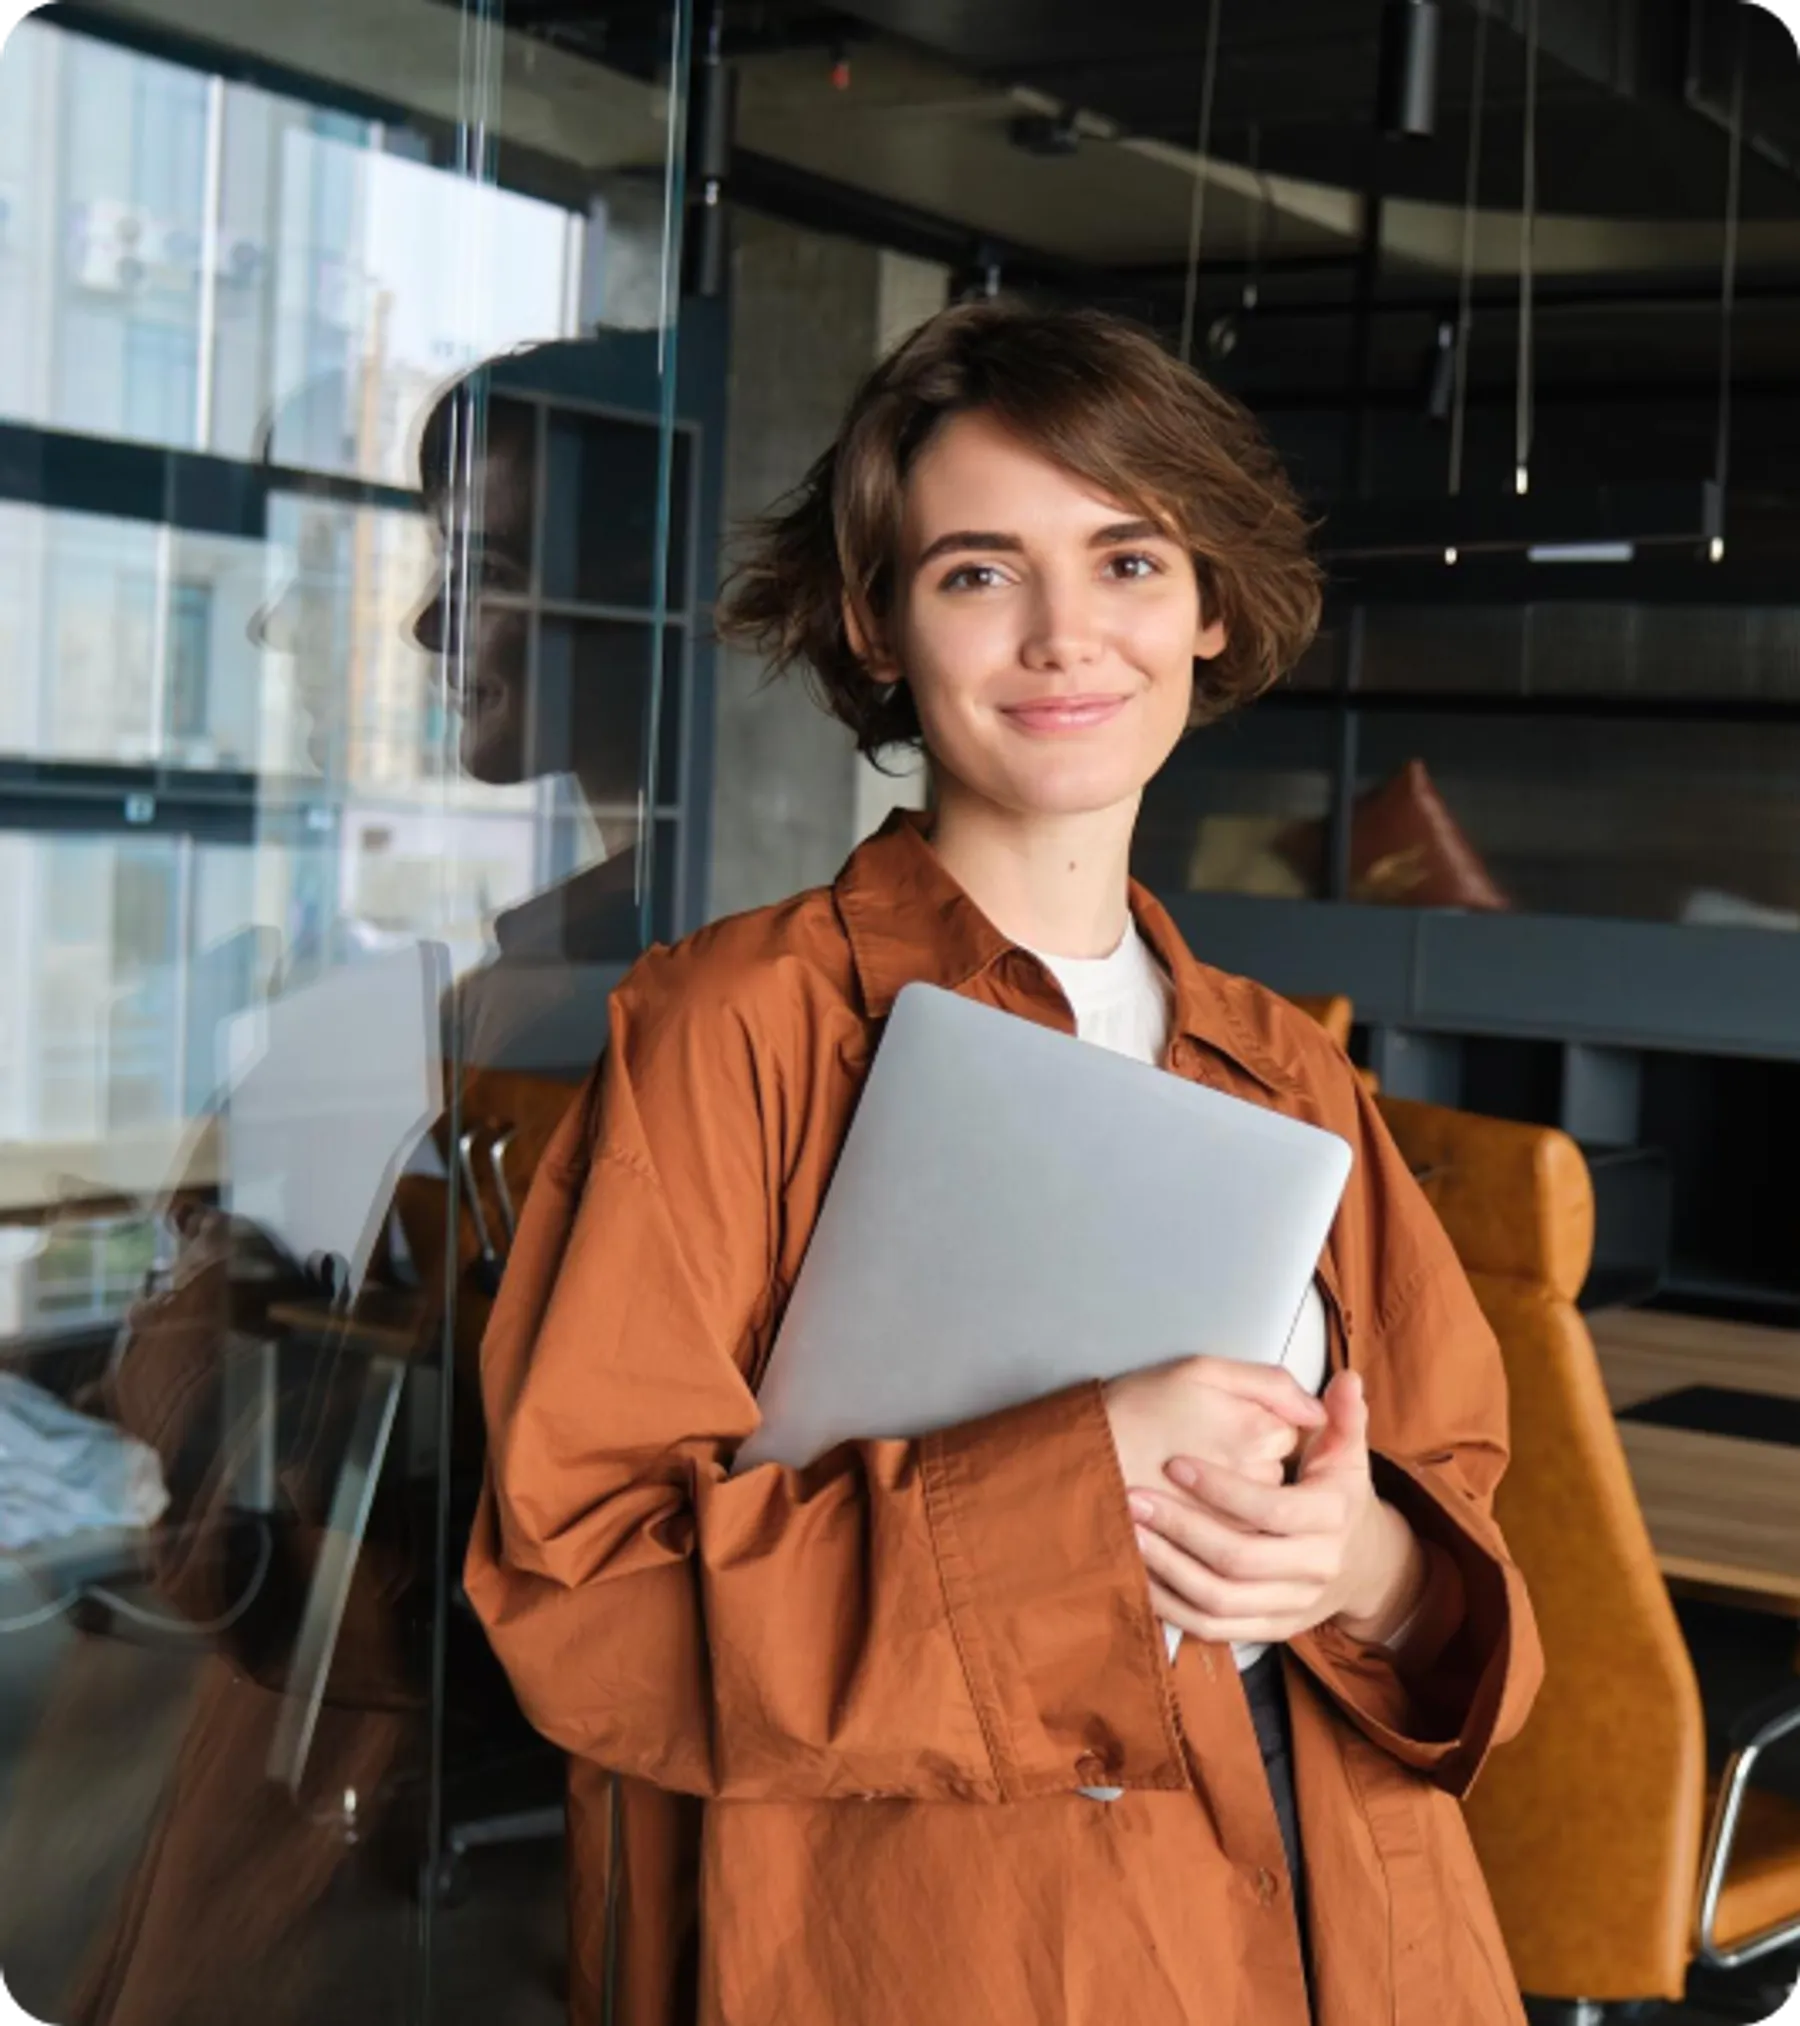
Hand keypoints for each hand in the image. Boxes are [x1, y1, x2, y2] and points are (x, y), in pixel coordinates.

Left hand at [1125, 1368, 1428, 1646]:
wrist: (1363, 1565)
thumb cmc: (1339, 1496)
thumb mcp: (1347, 1454)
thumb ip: (1343, 1415)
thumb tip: (1347, 1379)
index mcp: (1332, 1519)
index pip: (1272, 1510)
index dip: (1221, 1489)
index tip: (1175, 1463)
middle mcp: (1316, 1569)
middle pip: (1239, 1559)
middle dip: (1180, 1528)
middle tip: (1133, 1497)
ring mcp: (1292, 1606)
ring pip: (1221, 1600)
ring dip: (1168, 1569)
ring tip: (1128, 1531)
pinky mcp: (1269, 1630)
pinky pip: (1213, 1629)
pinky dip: (1173, 1608)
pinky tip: (1140, 1575)